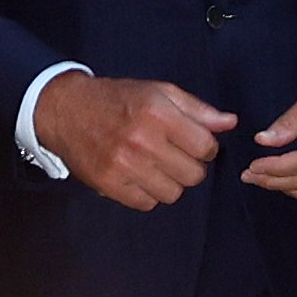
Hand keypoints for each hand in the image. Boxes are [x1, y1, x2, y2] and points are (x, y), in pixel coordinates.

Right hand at [37, 73, 235, 210]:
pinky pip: (147, 204)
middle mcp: (141, 140)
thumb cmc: (118, 99)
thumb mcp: (159, 92)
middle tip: (174, 155)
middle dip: (190, 166)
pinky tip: (139, 176)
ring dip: (170, 182)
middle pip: (193, 175)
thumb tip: (230, 123)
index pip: (206, 147)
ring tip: (156, 166)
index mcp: (158, 113)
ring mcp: (124, 165)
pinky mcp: (109, 184)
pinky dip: (148, 194)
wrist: (67, 110)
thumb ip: (197, 109)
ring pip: (173, 193)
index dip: (206, 147)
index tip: (193, 143)